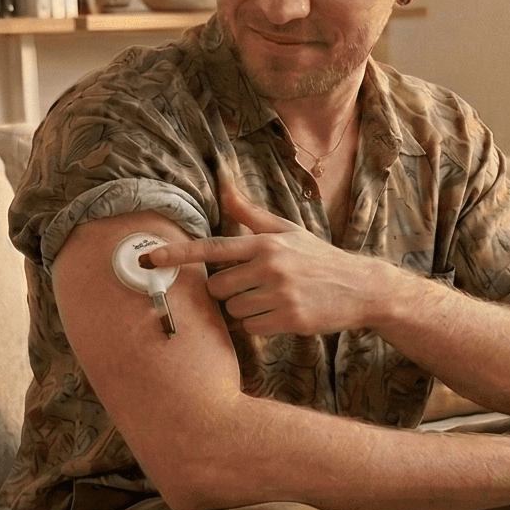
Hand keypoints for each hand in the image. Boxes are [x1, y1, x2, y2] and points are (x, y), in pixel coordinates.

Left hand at [139, 174, 392, 337]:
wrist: (360, 287)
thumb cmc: (317, 258)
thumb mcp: (286, 231)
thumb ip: (250, 213)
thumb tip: (223, 182)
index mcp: (265, 242)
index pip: (211, 248)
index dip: (176, 255)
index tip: (149, 260)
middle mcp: (269, 265)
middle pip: (217, 287)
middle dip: (227, 290)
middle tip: (252, 285)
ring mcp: (279, 293)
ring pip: (233, 309)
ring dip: (245, 309)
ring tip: (271, 299)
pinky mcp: (289, 318)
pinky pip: (251, 327)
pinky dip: (259, 324)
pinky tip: (279, 314)